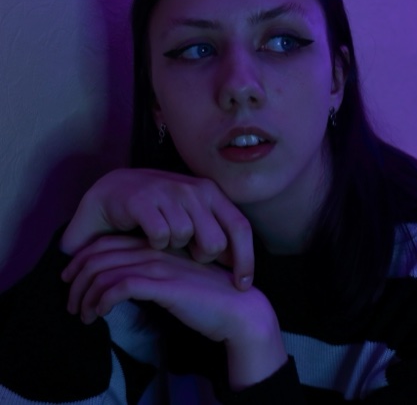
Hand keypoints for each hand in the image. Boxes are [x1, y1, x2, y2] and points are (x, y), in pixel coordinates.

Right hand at [60, 168, 253, 289]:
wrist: (114, 190)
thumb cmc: (159, 208)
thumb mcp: (193, 214)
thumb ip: (215, 231)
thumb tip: (236, 263)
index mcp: (210, 191)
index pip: (240, 227)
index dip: (246, 258)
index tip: (244, 284)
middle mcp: (193, 188)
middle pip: (215, 242)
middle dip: (203, 256)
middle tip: (188, 252)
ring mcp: (168, 192)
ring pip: (185, 239)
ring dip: (174, 247)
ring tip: (164, 238)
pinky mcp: (143, 200)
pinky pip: (160, 236)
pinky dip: (155, 243)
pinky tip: (149, 237)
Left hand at [62, 235, 286, 387]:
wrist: (237, 308)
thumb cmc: (208, 295)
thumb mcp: (176, 274)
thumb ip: (154, 268)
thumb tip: (125, 279)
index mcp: (158, 241)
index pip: (109, 241)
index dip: (84, 258)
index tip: (73, 277)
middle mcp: (156, 247)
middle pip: (100, 253)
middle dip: (77, 276)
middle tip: (70, 299)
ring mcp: (160, 264)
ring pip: (104, 270)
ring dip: (85, 294)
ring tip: (80, 313)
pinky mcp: (164, 284)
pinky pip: (119, 287)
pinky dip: (101, 301)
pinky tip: (99, 314)